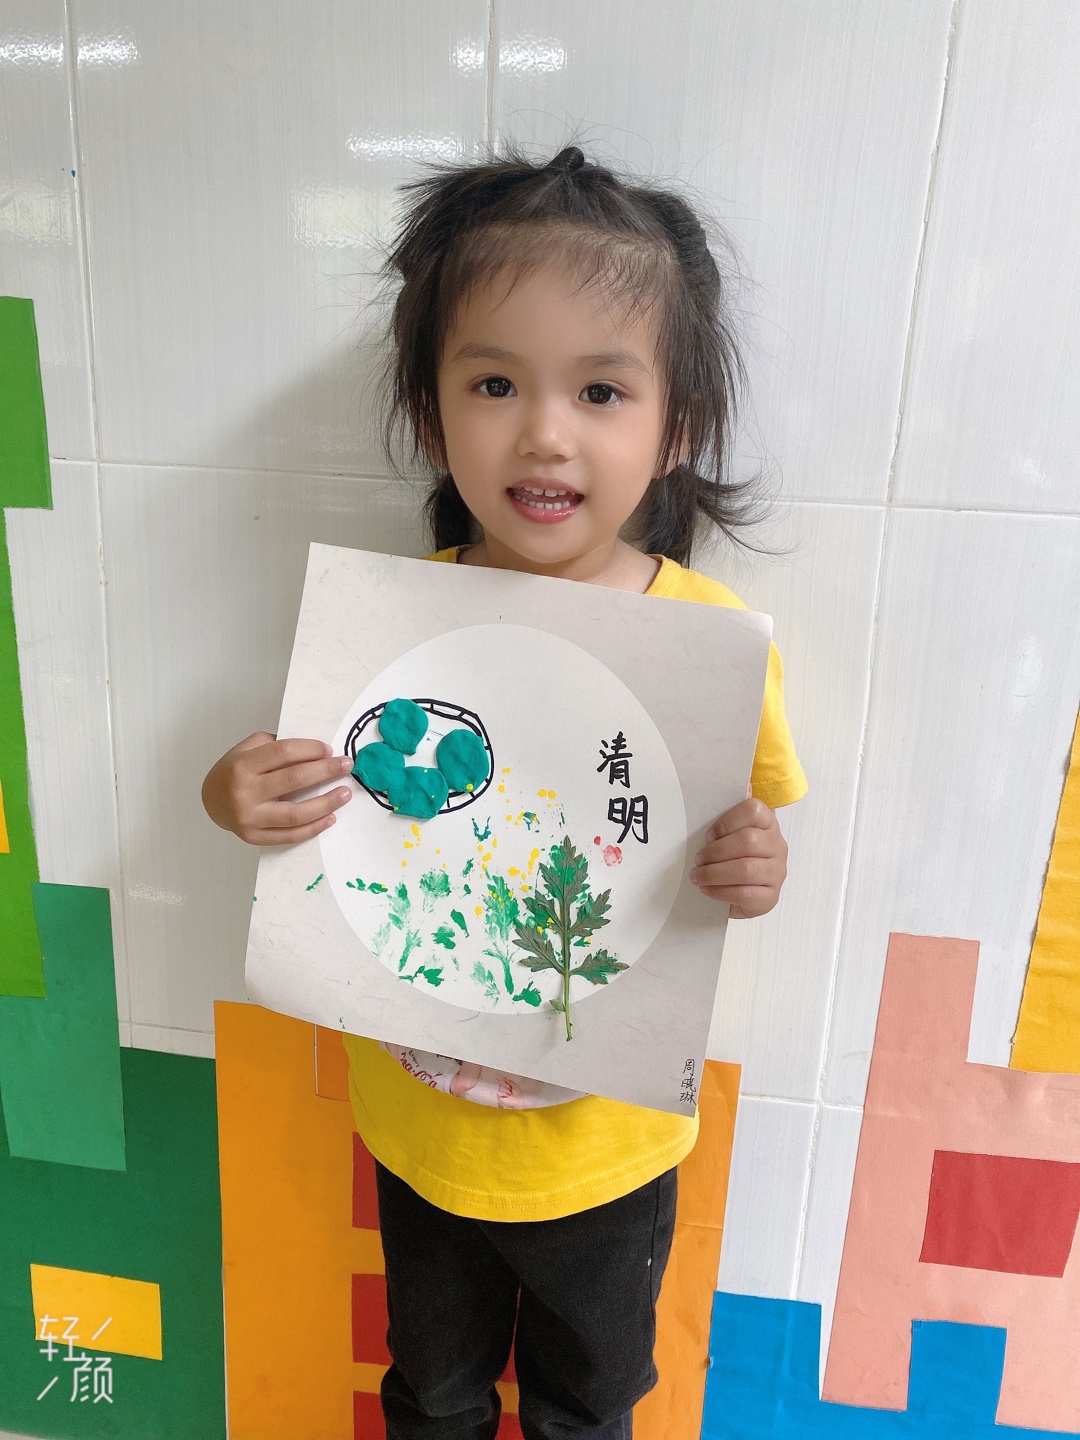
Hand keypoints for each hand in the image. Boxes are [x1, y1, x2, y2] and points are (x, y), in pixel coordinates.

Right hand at [201, 732, 353, 844]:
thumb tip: (316, 751)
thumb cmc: (235, 770)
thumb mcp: (248, 748)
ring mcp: (249, 818)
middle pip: (293, 780)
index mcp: (243, 765)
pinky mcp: (254, 837)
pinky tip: (330, 817)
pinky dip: (313, 828)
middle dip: (325, 771)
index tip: (329, 749)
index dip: (310, 749)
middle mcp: (245, 792)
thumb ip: (276, 746)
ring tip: (345, 794)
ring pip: (295, 814)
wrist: (211, 800)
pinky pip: (289, 836)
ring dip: (325, 803)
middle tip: (346, 766)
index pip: (283, 752)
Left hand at [688, 797, 787, 917]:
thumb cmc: (734, 857)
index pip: (754, 810)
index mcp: (768, 823)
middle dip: (716, 851)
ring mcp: (777, 872)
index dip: (727, 821)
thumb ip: (732, 813)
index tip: (708, 835)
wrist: (745, 894)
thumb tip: (745, 782)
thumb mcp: (731, 832)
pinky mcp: (771, 897)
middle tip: (698, 859)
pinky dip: (721, 891)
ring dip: (715, 873)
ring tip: (698, 876)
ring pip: (746, 869)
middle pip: (748, 841)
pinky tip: (708, 889)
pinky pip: (746, 894)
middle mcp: (777, 845)